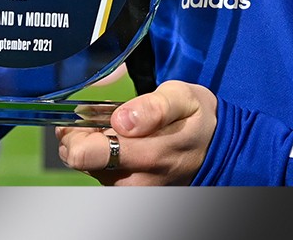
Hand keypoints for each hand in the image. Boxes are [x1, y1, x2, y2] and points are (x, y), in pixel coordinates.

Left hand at [56, 80, 216, 185]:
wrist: (218, 148)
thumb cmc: (196, 119)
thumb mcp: (183, 98)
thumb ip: (153, 107)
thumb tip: (122, 119)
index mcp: (145, 154)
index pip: (83, 154)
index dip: (74, 133)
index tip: (84, 117)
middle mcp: (134, 180)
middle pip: (80, 161)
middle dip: (83, 138)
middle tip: (103, 120)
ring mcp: (131, 190)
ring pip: (89, 167)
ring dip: (95, 147)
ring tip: (119, 131)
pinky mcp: (130, 193)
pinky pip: (102, 174)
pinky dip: (105, 157)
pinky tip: (123, 145)